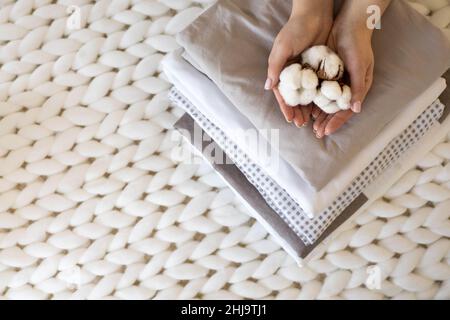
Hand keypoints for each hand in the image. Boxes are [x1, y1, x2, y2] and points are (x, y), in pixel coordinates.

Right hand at [266, 1, 332, 126]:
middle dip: (298, 111)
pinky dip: (321, 97)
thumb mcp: (283, 47)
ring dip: (309, 108)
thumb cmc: (295, 29)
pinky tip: (324, 106)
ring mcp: (307, 71)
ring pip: (308, 94)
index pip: (283, 94)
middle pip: (296, 97)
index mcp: (282, 70)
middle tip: (302, 125)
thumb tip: (268, 87)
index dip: (286, 107)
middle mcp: (294, 73)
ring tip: (313, 120)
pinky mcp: (320, 68)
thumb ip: (275, 66)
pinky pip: (320, 86)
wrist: (315, 14)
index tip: (291, 119)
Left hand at [313, 22, 373, 137]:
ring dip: (319, 114)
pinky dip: (314, 100)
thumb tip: (355, 110)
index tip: (326, 131)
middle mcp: (348, 87)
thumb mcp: (359, 66)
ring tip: (309, 124)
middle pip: (335, 109)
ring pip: (326, 102)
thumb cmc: (358, 45)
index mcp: (358, 88)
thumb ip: (357, 87)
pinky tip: (306, 107)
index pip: (346, 110)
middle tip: (316, 133)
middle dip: (326, 122)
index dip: (336, 122)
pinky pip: (319, 91)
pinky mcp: (326, 74)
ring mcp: (337, 81)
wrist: (349, 24)